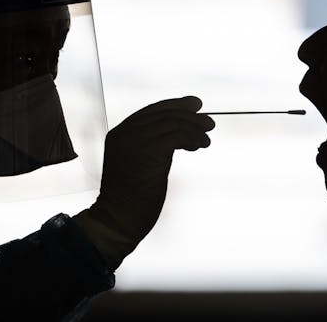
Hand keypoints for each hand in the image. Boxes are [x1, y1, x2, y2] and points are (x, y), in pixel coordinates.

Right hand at [74, 96, 213, 268]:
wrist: (118, 220)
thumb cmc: (130, 199)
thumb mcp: (136, 164)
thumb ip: (150, 146)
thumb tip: (179, 132)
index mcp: (120, 134)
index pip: (151, 111)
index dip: (175, 105)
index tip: (195, 105)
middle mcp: (126, 133)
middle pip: (164, 114)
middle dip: (190, 115)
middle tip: (209, 122)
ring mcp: (136, 141)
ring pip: (173, 123)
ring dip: (195, 128)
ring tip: (206, 139)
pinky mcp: (150, 151)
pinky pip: (179, 135)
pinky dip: (193, 137)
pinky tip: (200, 145)